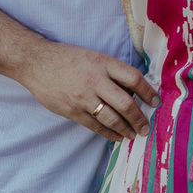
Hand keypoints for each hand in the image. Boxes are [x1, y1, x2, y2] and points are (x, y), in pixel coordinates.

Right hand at [16, 40, 157, 142]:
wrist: (36, 63)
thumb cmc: (66, 58)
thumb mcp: (92, 56)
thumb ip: (110, 72)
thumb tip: (131, 92)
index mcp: (102, 63)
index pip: (133, 78)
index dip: (148, 91)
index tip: (155, 101)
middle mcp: (95, 80)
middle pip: (126, 102)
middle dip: (139, 118)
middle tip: (146, 126)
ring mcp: (83, 97)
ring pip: (112, 118)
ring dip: (126, 129)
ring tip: (133, 134)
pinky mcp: (73, 110)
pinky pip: (95, 126)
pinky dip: (109, 133)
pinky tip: (116, 136)